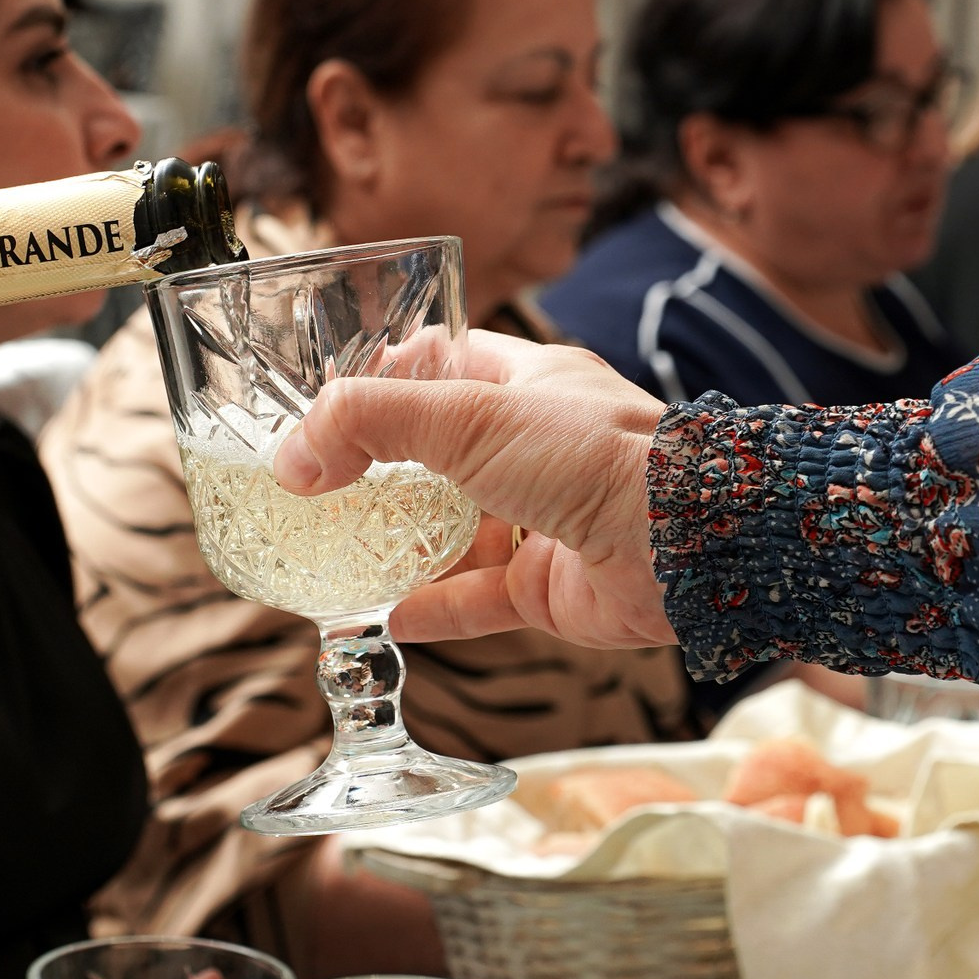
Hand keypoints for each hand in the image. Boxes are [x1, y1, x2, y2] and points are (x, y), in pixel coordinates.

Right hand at [274, 330, 675, 649]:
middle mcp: (540, 447)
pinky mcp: (552, 588)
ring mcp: (546, 519)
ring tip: (341, 552)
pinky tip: (387, 617)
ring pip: (460, 532)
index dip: (392, 372)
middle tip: (323, 482)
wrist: (684, 542)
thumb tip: (293, 460)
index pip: (450, 360)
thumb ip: (368, 424)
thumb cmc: (592, 454)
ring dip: (405, 544)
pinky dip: (435, 609)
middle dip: (388, 468)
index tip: (333, 398)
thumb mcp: (466, 415)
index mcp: (531, 382)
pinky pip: (480, 601)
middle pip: (447, 452)